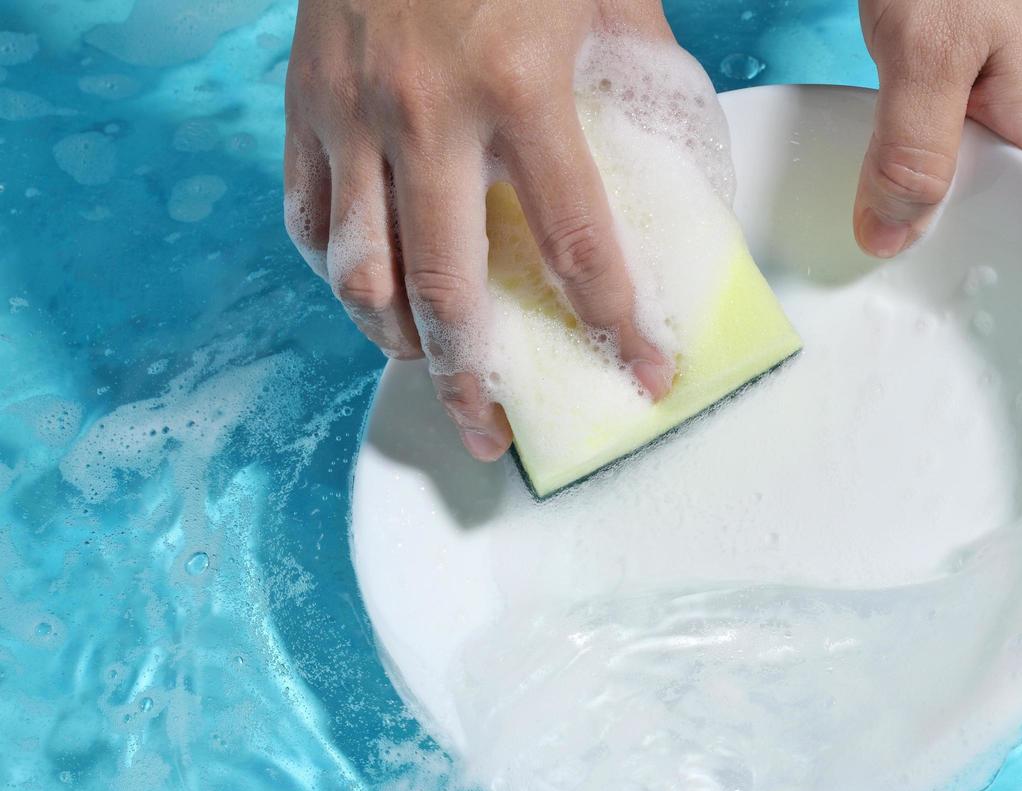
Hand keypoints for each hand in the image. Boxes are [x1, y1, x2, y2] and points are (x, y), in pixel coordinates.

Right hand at [284, 0, 675, 461]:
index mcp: (519, 88)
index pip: (576, 243)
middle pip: (445, 288)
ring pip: (360, 269)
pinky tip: (370, 300)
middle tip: (494, 435)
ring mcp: (352, 111)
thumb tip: (665, 151)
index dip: (613, 323)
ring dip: (395, 342)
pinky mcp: (304, 102)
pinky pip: (309, 216)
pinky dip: (338, 273)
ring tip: (431, 377)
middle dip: (473, 378)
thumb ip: (636, 72)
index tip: (641, 374)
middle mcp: (427, 113)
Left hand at [853, 0, 1021, 282]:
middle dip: (999, 286)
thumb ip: (913, 144)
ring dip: (953, 241)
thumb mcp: (927, 51)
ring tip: (912, 297)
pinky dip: (925, 195)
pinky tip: (889, 216)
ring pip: (987, 198)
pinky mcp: (968, 95)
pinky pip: (954, 164)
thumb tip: (891, 238)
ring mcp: (1006, 112)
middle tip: (948, 338)